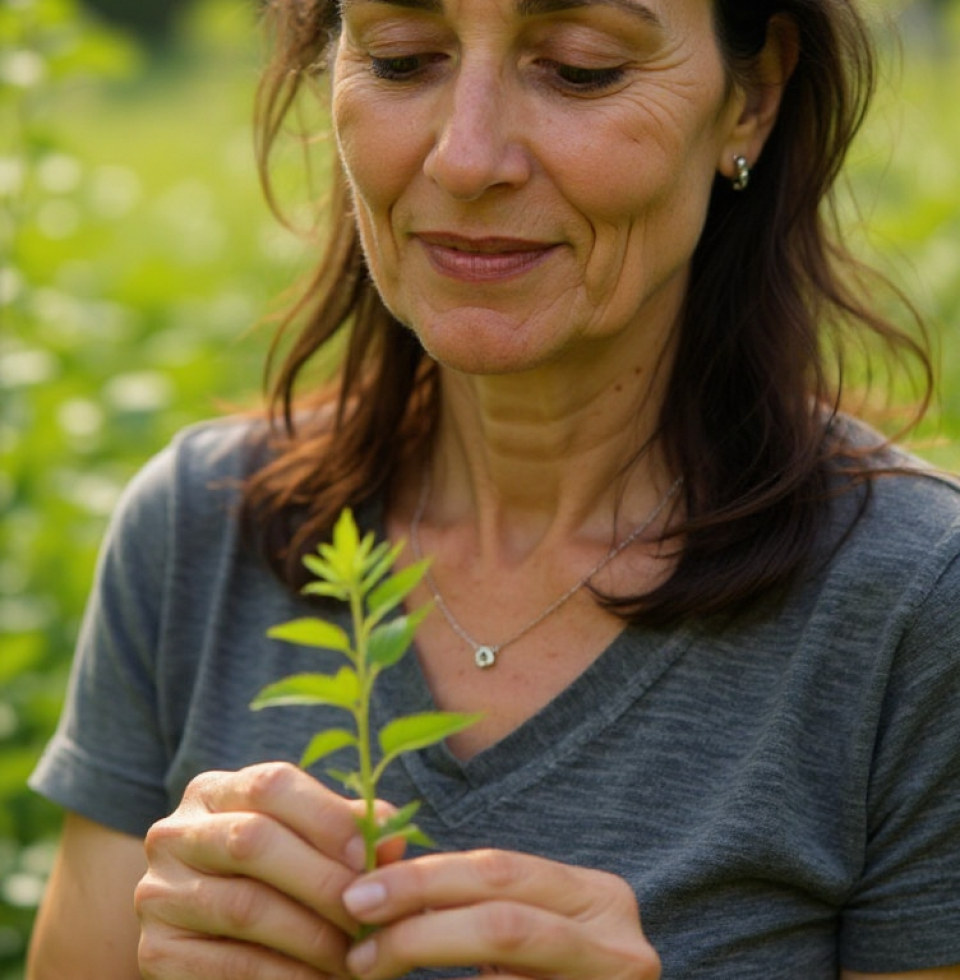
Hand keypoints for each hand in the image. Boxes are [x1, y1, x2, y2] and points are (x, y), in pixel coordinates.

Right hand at [135, 762, 403, 979]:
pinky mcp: (155, 953)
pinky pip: (230, 965)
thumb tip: (392, 836)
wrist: (220, 948)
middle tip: (370, 911)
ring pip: (244, 906)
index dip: (326, 817)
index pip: (271, 783)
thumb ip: (349, 832)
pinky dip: (286, 975)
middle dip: (323, 880)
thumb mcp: (310, 843)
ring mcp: (158, 892)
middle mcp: (175, 833)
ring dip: (311, 934)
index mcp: (215, 791)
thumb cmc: (282, 880)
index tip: (374, 854)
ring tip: (356, 952)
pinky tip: (321, 979)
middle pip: (253, 841)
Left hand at [341, 848, 661, 979]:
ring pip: (504, 963)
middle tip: (358, 933)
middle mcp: (618, 944)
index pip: (501, 870)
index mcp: (600, 899)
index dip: (425, 877)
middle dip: (419, 916)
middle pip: (503, 917)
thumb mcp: (527, 931)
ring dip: (425, 954)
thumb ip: (477, 905)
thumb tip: (381, 889)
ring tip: (372, 964)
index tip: (360, 892)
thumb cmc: (545, 979)